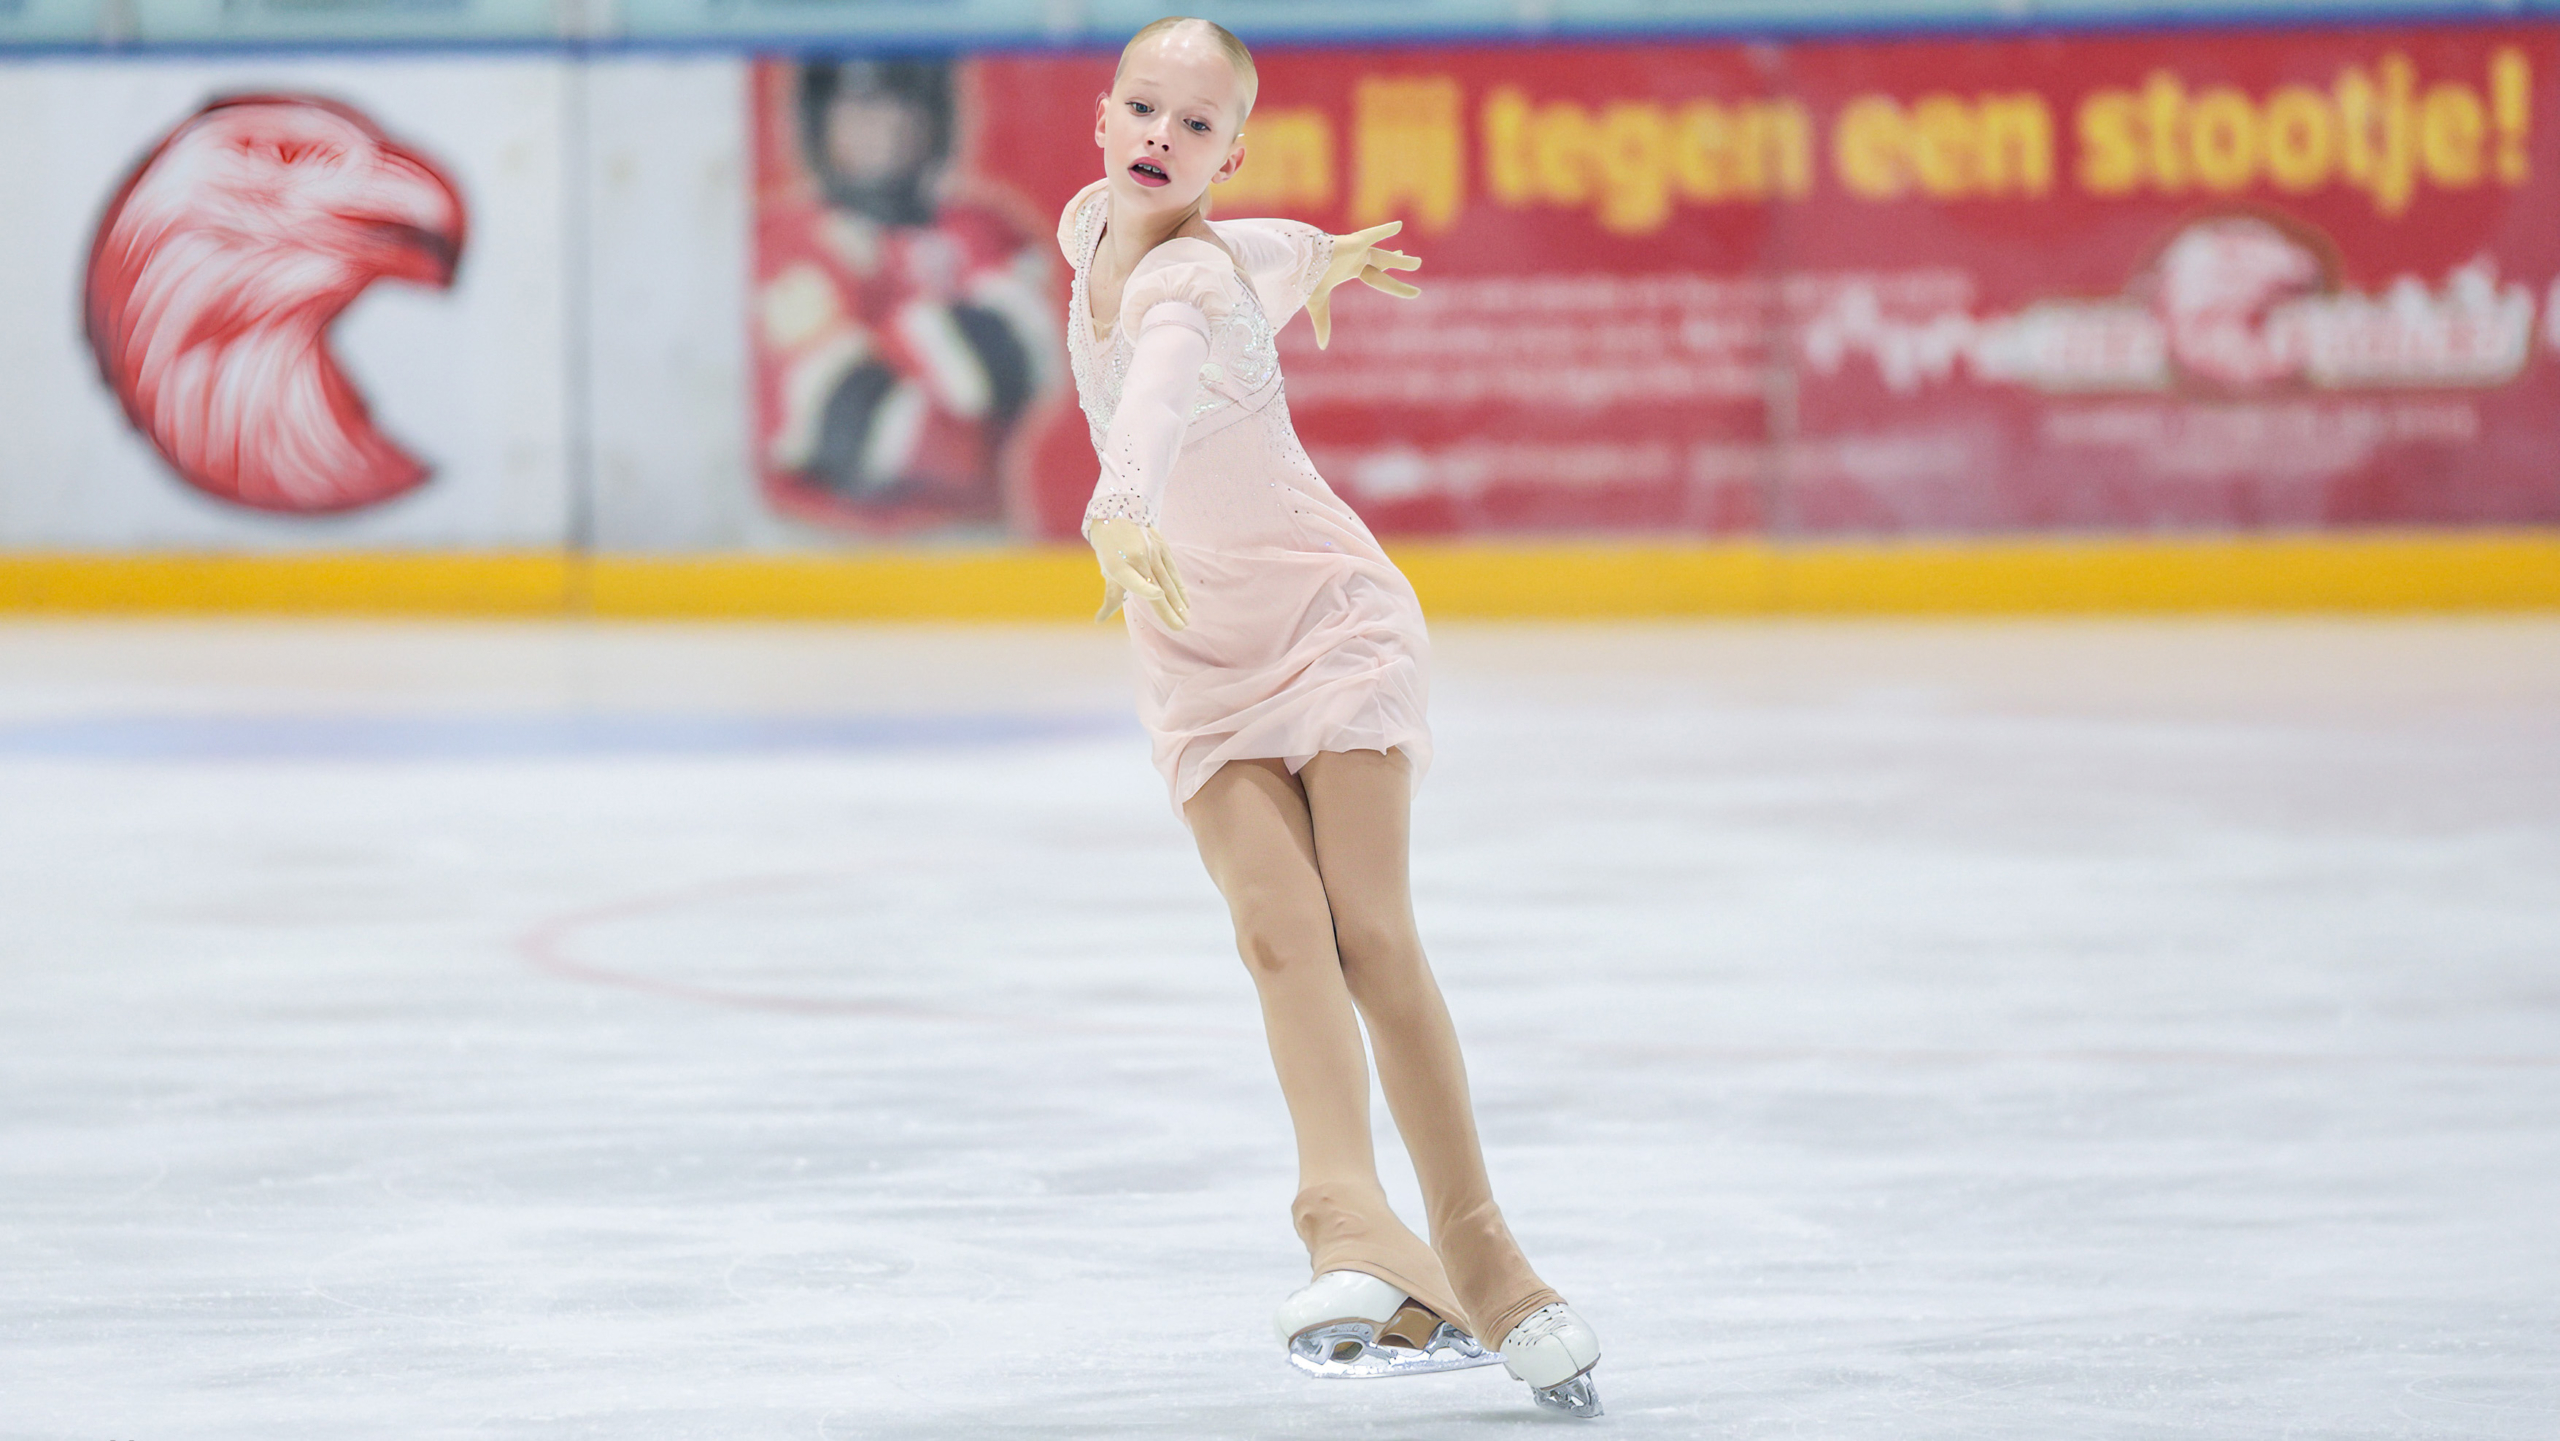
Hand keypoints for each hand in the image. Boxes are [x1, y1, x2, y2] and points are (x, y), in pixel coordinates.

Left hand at [1087, 516, 1189, 630]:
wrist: (1118, 515)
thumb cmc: (1110, 548)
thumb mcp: (1108, 570)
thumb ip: (1111, 598)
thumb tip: (1099, 620)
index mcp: (1118, 565)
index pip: (1132, 579)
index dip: (1145, 587)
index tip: (1157, 595)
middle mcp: (1136, 558)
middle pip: (1156, 587)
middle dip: (1170, 609)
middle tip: (1181, 627)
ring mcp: (1152, 551)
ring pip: (1168, 581)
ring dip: (1178, 602)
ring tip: (1186, 619)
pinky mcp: (1162, 546)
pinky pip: (1173, 571)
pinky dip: (1180, 588)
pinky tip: (1186, 601)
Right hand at [1305, 220, 1422, 349]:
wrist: (1293, 263)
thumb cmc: (1303, 279)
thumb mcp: (1316, 304)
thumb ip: (1322, 323)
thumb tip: (1322, 347)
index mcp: (1350, 270)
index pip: (1377, 277)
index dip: (1394, 285)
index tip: (1410, 289)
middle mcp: (1356, 259)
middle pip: (1384, 265)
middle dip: (1401, 265)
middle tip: (1418, 264)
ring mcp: (1355, 249)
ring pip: (1383, 255)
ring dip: (1400, 261)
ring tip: (1419, 264)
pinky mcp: (1352, 242)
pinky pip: (1371, 234)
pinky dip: (1384, 229)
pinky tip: (1399, 225)